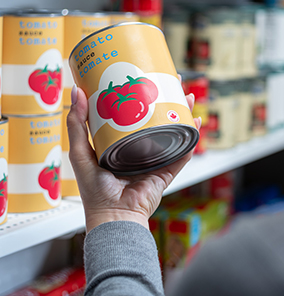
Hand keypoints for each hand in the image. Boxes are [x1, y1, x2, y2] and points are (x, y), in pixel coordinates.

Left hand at [67, 77, 201, 232]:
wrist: (114, 216)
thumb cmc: (94, 190)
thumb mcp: (79, 152)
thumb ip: (77, 124)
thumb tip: (77, 92)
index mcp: (120, 145)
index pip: (133, 115)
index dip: (140, 96)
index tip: (144, 79)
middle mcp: (140, 150)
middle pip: (157, 119)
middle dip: (167, 101)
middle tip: (172, 83)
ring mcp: (156, 160)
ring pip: (173, 132)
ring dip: (182, 114)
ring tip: (188, 97)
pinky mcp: (168, 170)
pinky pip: (182, 152)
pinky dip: (191, 138)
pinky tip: (195, 123)